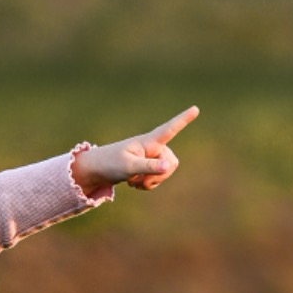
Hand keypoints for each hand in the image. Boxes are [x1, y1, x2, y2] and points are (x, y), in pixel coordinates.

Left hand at [73, 106, 198, 195]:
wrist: (96, 171)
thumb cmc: (110, 164)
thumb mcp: (128, 167)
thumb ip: (149, 166)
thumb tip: (169, 165)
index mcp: (148, 142)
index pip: (169, 129)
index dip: (183, 120)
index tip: (196, 108)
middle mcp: (152, 147)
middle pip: (172, 162)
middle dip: (159, 176)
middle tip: (139, 180)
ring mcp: (151, 157)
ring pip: (166, 172)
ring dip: (152, 181)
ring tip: (133, 181)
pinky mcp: (148, 167)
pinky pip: (159, 178)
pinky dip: (148, 184)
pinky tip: (134, 183)